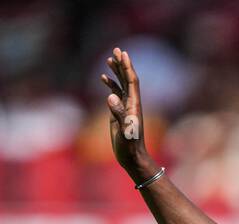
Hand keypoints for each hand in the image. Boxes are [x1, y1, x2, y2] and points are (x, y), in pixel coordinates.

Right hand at [101, 48, 152, 181]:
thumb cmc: (130, 146)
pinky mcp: (118, 113)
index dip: (127, 67)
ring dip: (116, 72)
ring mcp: (125, 108)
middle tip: (116, 50)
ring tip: (109, 60)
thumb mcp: (125, 130)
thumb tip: (110, 96)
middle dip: (122, 64)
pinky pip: (115, 95)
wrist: (131, 158)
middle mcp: (131, 104)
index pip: (132, 81)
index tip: (123, 53)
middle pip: (127, 79)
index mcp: (134, 105)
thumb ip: (118, 113)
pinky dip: (110, 85)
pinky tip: (103, 78)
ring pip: (121, 85)